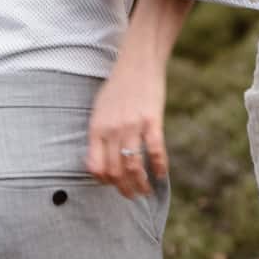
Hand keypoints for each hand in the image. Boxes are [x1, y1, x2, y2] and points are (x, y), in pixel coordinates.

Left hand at [87, 55, 169, 196]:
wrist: (137, 63)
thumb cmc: (117, 87)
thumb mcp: (99, 110)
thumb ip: (99, 135)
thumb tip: (100, 162)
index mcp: (96, 128)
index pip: (96, 167)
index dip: (104, 181)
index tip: (113, 184)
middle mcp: (112, 130)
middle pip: (116, 171)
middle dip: (124, 189)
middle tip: (132, 195)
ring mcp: (132, 126)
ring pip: (134, 166)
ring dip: (141, 184)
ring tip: (146, 191)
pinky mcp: (152, 121)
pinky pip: (156, 151)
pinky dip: (160, 167)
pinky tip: (161, 175)